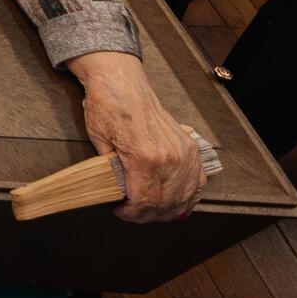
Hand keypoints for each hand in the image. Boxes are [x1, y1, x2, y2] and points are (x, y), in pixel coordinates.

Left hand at [69, 51, 205, 221]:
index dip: (133, 214)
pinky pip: (197, 181)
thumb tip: (116, 195)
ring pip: (184, 196)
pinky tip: (176, 202)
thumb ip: (110, 172)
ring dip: (168, 209)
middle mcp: (169, 157)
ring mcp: (184, 152)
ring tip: (152, 211)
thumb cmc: (107, 107)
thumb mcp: (98, 142)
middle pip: (165, 203)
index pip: (144, 201)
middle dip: (148, 215)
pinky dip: (188, 196)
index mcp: (144, 156)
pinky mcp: (191, 147)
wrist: (122, 82)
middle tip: (134, 214)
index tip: (122, 213)